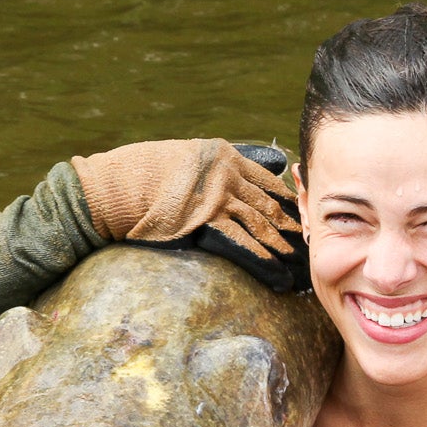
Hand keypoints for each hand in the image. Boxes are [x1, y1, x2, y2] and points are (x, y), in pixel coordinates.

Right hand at [72, 139, 299, 261]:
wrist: (116, 188)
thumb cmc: (143, 174)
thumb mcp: (185, 158)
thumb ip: (215, 166)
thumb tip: (237, 175)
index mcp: (224, 155)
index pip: (266, 178)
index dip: (286, 199)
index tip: (301, 214)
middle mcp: (226, 173)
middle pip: (269, 201)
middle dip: (291, 224)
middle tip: (310, 241)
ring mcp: (217, 196)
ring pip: (261, 222)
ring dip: (282, 244)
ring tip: (300, 261)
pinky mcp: (206, 220)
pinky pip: (242, 241)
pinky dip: (262, 258)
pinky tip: (278, 272)